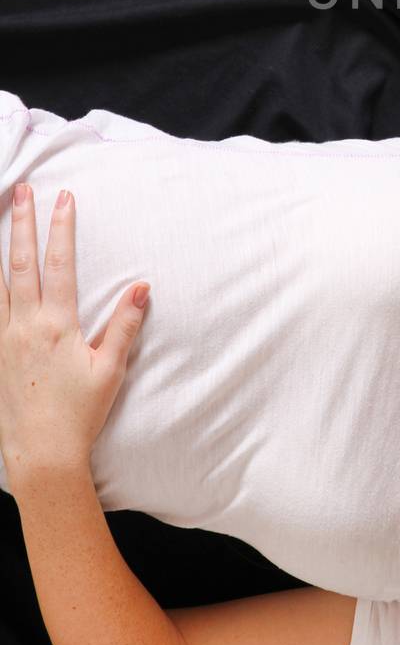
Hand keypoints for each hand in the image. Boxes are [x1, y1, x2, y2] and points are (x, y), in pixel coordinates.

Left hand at [0, 183, 149, 477]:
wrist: (42, 454)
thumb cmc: (80, 413)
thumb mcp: (110, 369)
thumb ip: (124, 325)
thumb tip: (141, 287)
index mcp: (56, 325)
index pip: (59, 264)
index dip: (61, 228)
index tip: (64, 198)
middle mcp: (24, 326)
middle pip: (21, 263)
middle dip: (22, 223)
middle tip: (22, 191)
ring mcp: (4, 339)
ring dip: (2, 248)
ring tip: (0, 220)